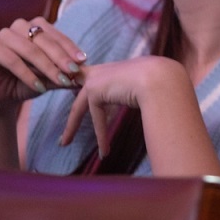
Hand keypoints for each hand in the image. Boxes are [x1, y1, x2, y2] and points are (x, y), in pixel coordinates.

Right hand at [0, 19, 86, 111]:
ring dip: (47, 66)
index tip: (83, 61)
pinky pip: (12, 60)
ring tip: (60, 81)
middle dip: (61, 57)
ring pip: (30, 49)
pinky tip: (40, 87)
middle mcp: (19, 26)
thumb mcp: (50, 78)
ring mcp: (3, 35)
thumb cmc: (27, 83)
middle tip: (73, 72)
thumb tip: (86, 73)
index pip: (56, 35)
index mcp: (35, 27)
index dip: (70, 48)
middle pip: (44, 40)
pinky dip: (28, 74)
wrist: (0, 98)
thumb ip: (65, 73)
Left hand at [60, 56, 187, 157]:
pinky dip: (101, 137)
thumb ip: (133, 88)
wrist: (159, 78)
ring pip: (79, 107)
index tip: (69, 88)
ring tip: (64, 142)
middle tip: (60, 118)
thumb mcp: (143, 83)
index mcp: (113, 67)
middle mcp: (101, 70)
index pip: (89, 75)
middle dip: (67, 105)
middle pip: (78, 90)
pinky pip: (96, 118)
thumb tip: (142, 96)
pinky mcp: (94, 90)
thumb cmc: (159, 81)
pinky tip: (104, 152)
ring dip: (71, 127)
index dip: (77, 82)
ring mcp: (96, 79)